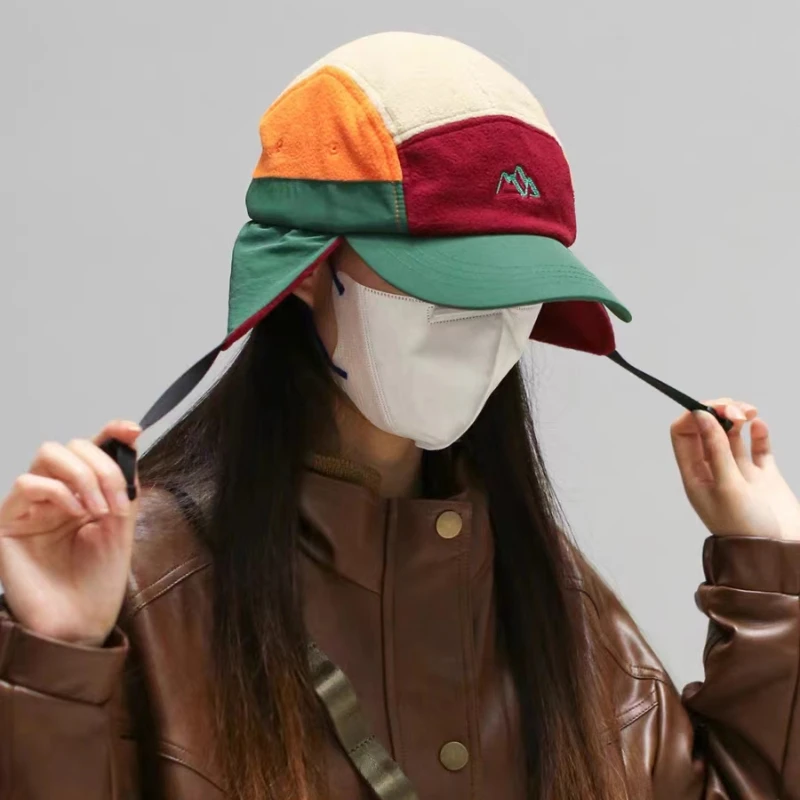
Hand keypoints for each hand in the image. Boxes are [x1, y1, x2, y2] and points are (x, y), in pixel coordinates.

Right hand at [0, 420, 140, 645]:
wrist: (80, 621)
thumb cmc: (99, 579)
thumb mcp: (122, 522)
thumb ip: (124, 481)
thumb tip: (130, 436)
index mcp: (84, 492)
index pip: (92, 448)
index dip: (111, 432)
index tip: (131, 430)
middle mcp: (56, 493)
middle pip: (72, 445)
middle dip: (102, 466)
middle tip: (116, 502)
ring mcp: (30, 506)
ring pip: (48, 453)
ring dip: (82, 475)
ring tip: (97, 510)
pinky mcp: (7, 522)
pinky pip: (27, 483)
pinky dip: (58, 491)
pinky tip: (74, 514)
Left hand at [670, 399, 799, 540]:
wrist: (779, 556)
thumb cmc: (747, 529)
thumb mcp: (728, 487)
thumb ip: (716, 450)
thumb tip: (701, 416)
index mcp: (695, 475)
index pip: (683, 434)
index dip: (695, 415)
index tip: (714, 407)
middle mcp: (714, 471)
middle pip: (707, 429)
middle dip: (719, 411)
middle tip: (736, 409)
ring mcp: (739, 472)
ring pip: (731, 433)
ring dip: (737, 417)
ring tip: (750, 413)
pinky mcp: (763, 476)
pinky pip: (757, 447)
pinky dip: (758, 432)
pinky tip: (759, 425)